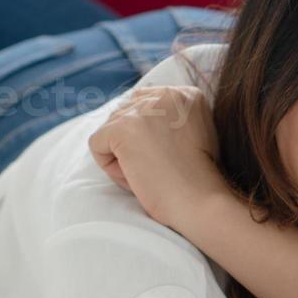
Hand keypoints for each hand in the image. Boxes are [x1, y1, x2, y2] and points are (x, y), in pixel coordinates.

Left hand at [87, 85, 229, 232]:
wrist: (200, 202)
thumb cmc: (199, 182)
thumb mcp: (195, 136)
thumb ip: (171, 121)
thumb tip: (137, 122)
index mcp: (186, 95)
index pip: (144, 103)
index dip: (147, 135)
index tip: (168, 156)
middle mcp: (166, 94)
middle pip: (124, 114)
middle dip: (133, 145)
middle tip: (160, 168)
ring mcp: (144, 109)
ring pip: (110, 130)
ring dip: (124, 157)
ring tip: (152, 173)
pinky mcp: (123, 128)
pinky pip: (97, 144)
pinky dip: (111, 167)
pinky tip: (138, 177)